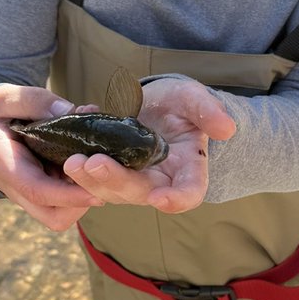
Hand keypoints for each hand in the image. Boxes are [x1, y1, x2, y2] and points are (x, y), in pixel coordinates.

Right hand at [0, 84, 103, 231]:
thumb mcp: (5, 99)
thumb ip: (34, 102)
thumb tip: (71, 111)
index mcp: (5, 165)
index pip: (37, 190)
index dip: (68, 195)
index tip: (96, 191)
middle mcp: (19, 189)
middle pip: (54, 216)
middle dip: (81, 202)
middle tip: (99, 172)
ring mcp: (32, 195)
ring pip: (63, 214)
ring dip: (84, 195)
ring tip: (95, 163)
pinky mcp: (45, 192)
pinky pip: (66, 202)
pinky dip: (82, 186)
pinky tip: (90, 160)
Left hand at [62, 77, 235, 213]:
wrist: (157, 104)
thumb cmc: (181, 105)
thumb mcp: (195, 100)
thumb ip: (208, 111)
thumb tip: (227, 128)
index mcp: (188, 169)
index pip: (189, 192)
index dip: (177, 199)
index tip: (161, 199)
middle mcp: (159, 180)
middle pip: (139, 192)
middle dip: (116, 181)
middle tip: (93, 164)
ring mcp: (132, 178)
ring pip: (110, 190)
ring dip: (89, 180)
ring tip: (72, 162)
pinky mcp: (109, 171)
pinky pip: (91, 174)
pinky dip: (79, 161)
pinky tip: (71, 136)